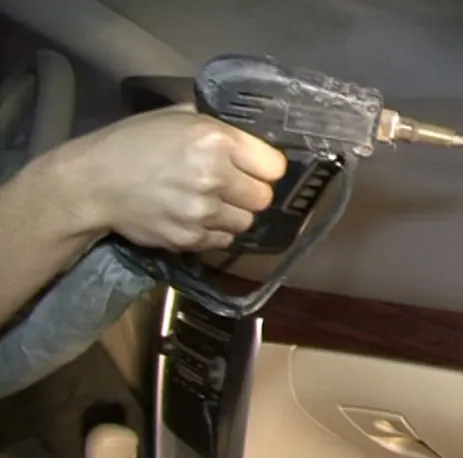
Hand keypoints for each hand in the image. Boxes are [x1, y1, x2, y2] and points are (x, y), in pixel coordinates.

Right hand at [50, 104, 285, 251]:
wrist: (93, 183)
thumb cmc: (134, 142)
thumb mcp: (178, 116)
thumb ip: (219, 125)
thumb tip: (252, 136)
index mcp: (216, 140)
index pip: (274, 166)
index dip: (265, 167)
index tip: (253, 168)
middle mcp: (214, 176)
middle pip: (264, 197)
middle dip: (250, 192)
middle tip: (230, 186)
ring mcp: (203, 211)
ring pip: (246, 221)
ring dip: (233, 213)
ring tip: (208, 202)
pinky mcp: (190, 238)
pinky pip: (224, 240)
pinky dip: (214, 231)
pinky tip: (194, 216)